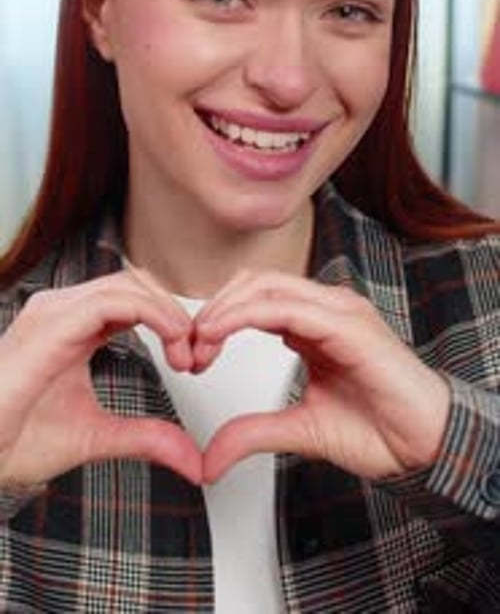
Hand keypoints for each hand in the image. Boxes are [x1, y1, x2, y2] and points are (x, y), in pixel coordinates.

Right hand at [0, 271, 201, 487]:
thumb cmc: (15, 440)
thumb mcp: (98, 436)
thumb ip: (146, 438)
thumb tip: (194, 461)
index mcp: (73, 326)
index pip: (134, 298)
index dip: (172, 320)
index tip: (194, 359)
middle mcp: (63, 309)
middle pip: (138, 284)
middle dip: (176, 313)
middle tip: (197, 355)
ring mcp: (55, 310)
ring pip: (130, 284)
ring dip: (170, 313)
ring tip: (186, 351)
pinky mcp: (52, 322)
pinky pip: (116, 300)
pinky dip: (154, 314)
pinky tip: (172, 341)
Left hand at [194, 270, 450, 483]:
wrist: (426, 446)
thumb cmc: (379, 430)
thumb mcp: (299, 430)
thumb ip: (253, 432)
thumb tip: (208, 456)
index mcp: (314, 323)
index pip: (254, 299)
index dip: (217, 319)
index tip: (192, 354)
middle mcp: (325, 308)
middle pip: (255, 283)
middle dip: (215, 309)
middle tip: (189, 347)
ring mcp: (339, 310)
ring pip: (267, 285)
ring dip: (225, 309)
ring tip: (200, 340)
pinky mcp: (348, 324)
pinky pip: (288, 306)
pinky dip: (247, 314)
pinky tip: (222, 333)